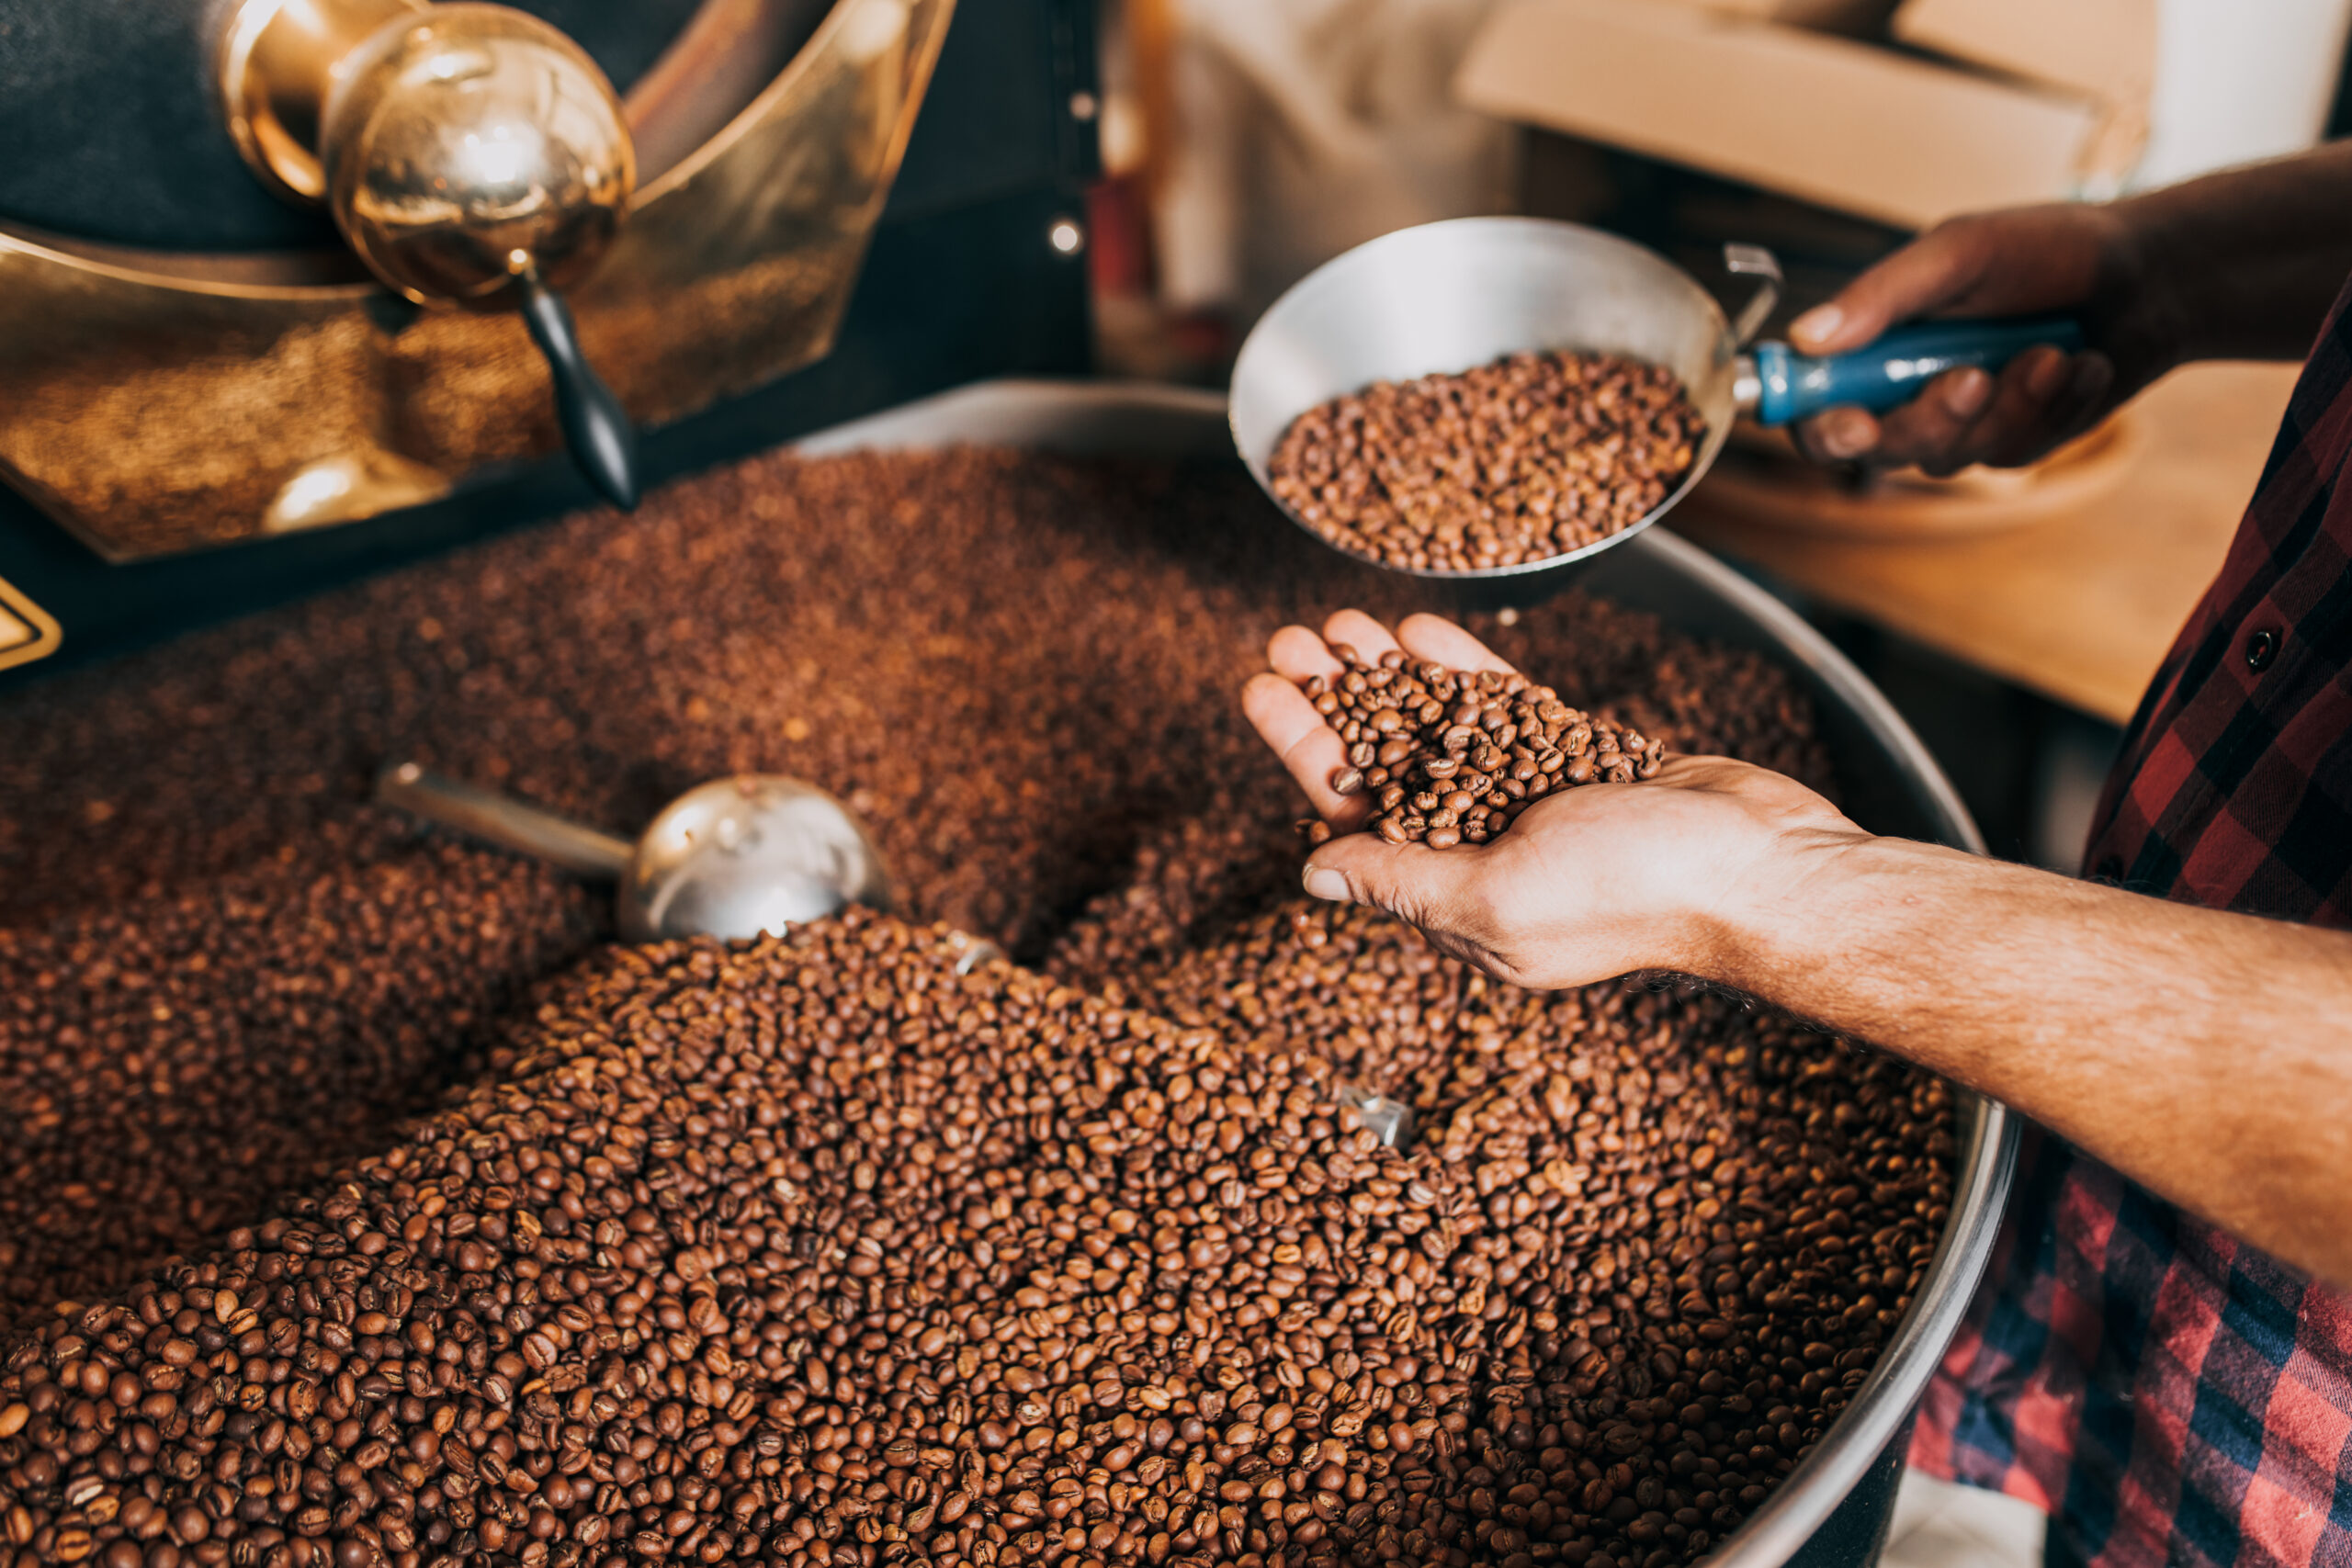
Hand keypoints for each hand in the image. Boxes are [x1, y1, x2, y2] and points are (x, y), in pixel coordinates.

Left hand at [1240, 610, 1870, 988]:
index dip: (1303, 749)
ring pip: (1439, 726)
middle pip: (1384, 763)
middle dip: (1333, 701)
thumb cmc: (1636, 892)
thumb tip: (1314, 876)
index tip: (1258, 690)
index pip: (1351, 815)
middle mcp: (1486, 851)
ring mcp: (1534, 800)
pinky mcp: (1582, 758)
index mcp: (1455, 900)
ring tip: (1340, 620)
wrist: (1762, 865)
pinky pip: (1504, 708)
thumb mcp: (1496, 894)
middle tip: (1286, 639)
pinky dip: (1463, 671)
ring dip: (1388, 675)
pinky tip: (1418, 630)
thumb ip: (1403, 881)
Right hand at [1788, 202, 2180, 474]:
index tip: (1854, 422)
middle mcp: (1905, 389)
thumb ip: (1881, 296)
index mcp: (1875, 342)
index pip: (1814, 405)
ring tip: (2052, 352)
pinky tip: (2079, 367)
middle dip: (1930, 418)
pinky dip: (2052, 408)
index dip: (1819, 425)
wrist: (2150, 275)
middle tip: (1972, 376)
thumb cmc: (2048, 249)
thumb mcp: (1959, 254)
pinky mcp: (2011, 442)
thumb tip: (1805, 336)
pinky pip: (2011, 453)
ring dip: (2008, 406)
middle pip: (1878, 449)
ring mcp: (1959, 423)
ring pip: (1948, 456)